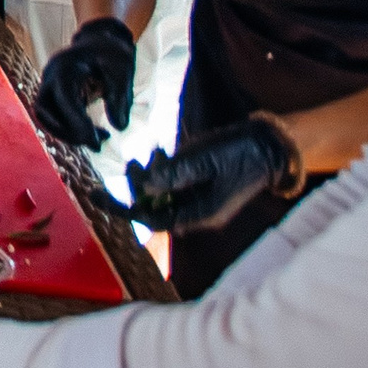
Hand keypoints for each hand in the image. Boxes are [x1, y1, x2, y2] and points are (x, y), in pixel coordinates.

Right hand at [35, 17, 137, 148]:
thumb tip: (119, 127)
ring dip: (67, 134)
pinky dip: (69, 129)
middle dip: (68, 132)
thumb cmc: (112, 55)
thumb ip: (120, 99)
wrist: (101, 41)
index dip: (76, 122)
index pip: (63, 99)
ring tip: (97, 140)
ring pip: (45, 117)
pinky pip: (53, 117)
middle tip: (97, 144)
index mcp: (65, 66)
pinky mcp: (53, 95)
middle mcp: (51, 76)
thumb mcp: (123, 72)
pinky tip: (93, 133)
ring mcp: (48, 85)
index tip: (97, 140)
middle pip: (44, 111)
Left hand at [125, 117, 299, 230]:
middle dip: (139, 187)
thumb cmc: (239, 152)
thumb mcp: (203, 159)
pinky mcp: (203, 190)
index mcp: (200, 215)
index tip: (97, 196)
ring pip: (162, 196)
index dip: (123, 208)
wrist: (270, 147)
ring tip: (153, 154)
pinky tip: (164, 154)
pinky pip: (174, 188)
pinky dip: (164, 173)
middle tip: (134, 162)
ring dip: (151, 178)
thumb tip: (142, 186)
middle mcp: (198, 215)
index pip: (151, 220)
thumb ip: (172, 174)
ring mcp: (201, 203)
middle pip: (154, 209)